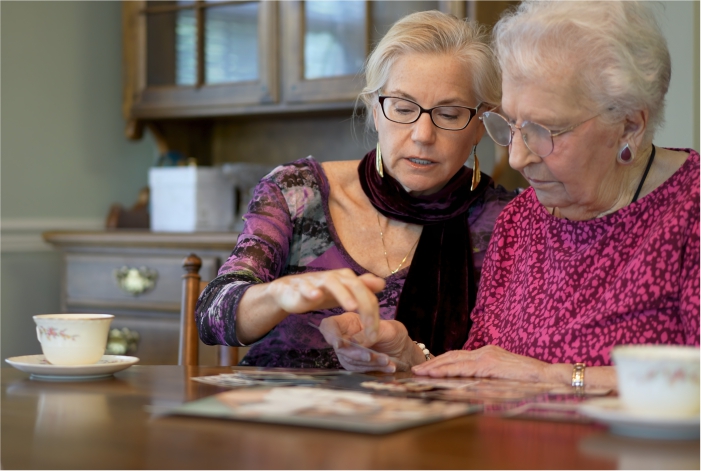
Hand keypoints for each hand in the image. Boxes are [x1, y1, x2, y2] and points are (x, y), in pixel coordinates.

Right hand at [267, 269, 384, 342]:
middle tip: (370, 327)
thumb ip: (362, 287)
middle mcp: (335, 277)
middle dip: (365, 305)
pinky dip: (311, 291)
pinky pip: (306, 288)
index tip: (374, 334)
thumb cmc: (321, 292)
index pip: (367, 293)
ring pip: (333, 284)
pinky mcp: (301, 287)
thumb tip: (382, 283)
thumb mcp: (344, 291)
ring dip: (343, 294)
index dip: (373, 313)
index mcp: (347, 279)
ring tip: (351, 307)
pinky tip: (316, 296)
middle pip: (355, 286)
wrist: (289, 291)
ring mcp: (318, 281)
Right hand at [319, 313, 423, 372]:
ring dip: (369, 363)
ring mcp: (348, 353)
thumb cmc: (394, 334)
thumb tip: (355, 342)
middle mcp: (345, 338)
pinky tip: (388, 367)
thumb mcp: (388, 329)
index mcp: (349, 322)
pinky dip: (373, 369)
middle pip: (340, 347)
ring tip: (387, 361)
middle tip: (371, 356)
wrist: (403, 351)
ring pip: (350, 361)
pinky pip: (358, 370)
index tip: (340, 344)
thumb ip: (372, 333)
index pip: (329, 326)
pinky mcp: (355, 366)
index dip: (330, 334)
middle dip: (356, 353)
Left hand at [411, 345, 549, 382]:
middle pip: (453, 356)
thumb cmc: (528, 380)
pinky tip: (437, 375)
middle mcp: (485, 351)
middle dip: (433, 363)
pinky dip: (449, 371)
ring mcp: (487, 356)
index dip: (442, 362)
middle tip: (416, 370)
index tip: (427, 368)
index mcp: (487, 353)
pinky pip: (465, 368)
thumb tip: (470, 385)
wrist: (547, 376)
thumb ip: (486, 377)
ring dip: (436, 367)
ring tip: (421, 373)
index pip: (459, 356)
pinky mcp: (490, 364)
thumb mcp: (501, 377)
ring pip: (455, 361)